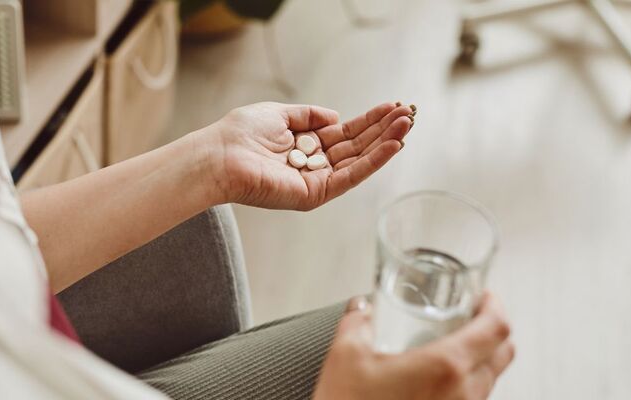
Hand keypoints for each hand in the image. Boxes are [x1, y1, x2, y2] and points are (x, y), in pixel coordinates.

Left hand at [202, 101, 413, 209]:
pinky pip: (350, 176)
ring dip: (385, 143)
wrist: (221, 155)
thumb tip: (336, 116)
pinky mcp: (315, 194)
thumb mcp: (279, 114)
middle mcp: (314, 165)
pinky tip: (392, 145)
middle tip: (409, 114)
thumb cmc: (241, 134)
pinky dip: (373, 161)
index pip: (346, 134)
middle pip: (357, 146)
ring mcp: (316, 181)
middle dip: (384, 130)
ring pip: (359, 161)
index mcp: (305, 145)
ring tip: (407, 125)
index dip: (370, 121)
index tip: (393, 107)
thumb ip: (308, 115)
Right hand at [313, 293, 514, 399]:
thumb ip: (358, 321)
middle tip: (471, 316)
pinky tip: (435, 378)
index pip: (496, 328)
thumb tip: (362, 309)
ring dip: (480, 357)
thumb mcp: (346, 355)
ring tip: (449, 346)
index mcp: (446, 367)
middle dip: (492, 328)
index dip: (495, 305)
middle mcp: (463, 393)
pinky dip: (466, 382)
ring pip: (490, 379)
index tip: (483, 297)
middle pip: (504, 353)